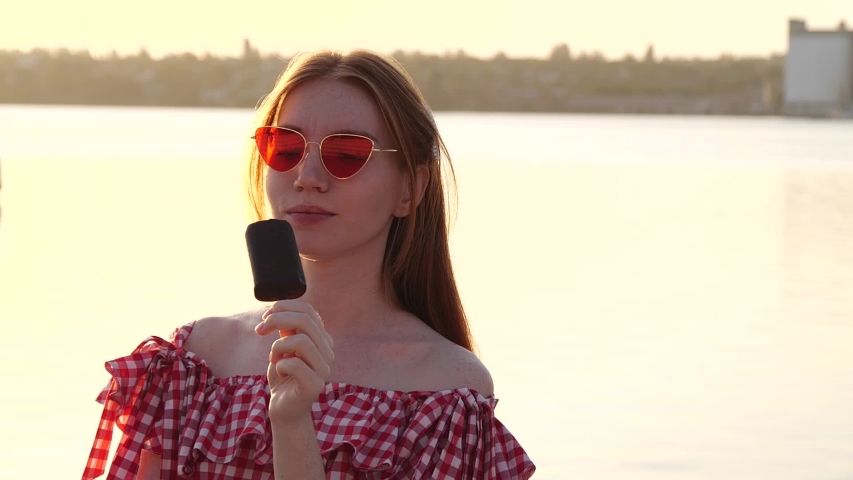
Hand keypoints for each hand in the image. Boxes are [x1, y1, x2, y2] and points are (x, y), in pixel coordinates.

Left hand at [255, 300, 334, 425]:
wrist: (284, 409)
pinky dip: (279, 365)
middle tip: (260, 330)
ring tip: (274, 357)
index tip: (264, 317)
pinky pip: (293, 364)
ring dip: (278, 346)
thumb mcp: (283, 347)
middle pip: (305, 320)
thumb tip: (278, 309)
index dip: (283, 307)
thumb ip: (286, 330)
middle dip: (276, 320)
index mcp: (321, 339)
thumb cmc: (283, 376)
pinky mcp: (314, 385)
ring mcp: (324, 368)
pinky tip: (279, 371)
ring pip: (301, 341)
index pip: (308, 310)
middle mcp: (327, 351)